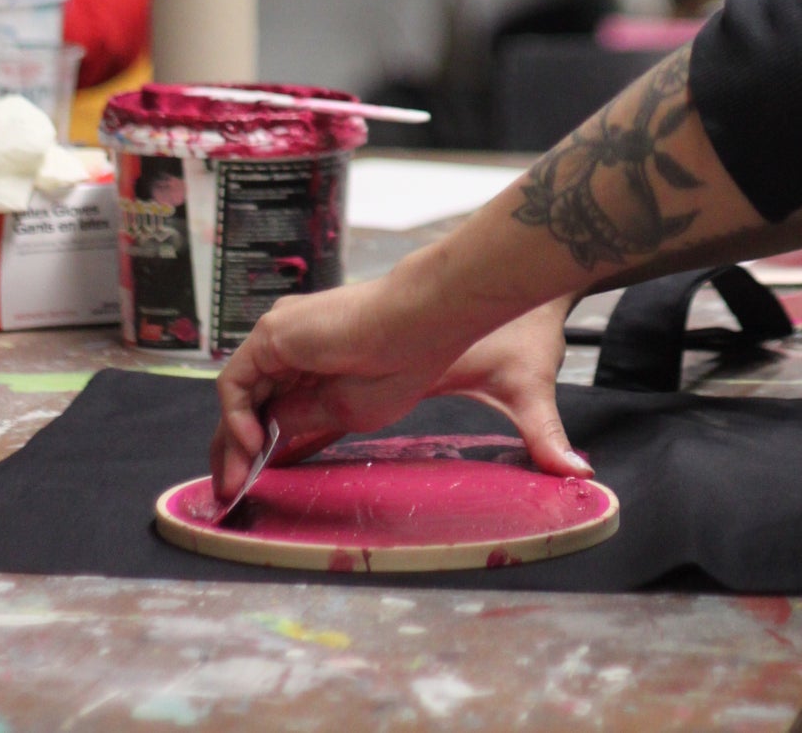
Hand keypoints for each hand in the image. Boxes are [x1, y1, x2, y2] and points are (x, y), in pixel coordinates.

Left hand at [209, 270, 588, 501]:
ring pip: (237, 395)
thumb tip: (573, 474)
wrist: (458, 304)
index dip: (272, 452)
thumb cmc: (468, 342)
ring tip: (236, 484)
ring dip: (228, 443)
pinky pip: (237, 381)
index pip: (290, 417)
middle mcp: (310, 351)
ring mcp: (293, 337)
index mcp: (342, 372)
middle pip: (253, 406)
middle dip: (237, 454)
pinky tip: (256, 448)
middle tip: (232, 496)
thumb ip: (466, 445)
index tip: (259, 488)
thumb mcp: (455, 411)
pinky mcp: (282, 331)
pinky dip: (235, 416)